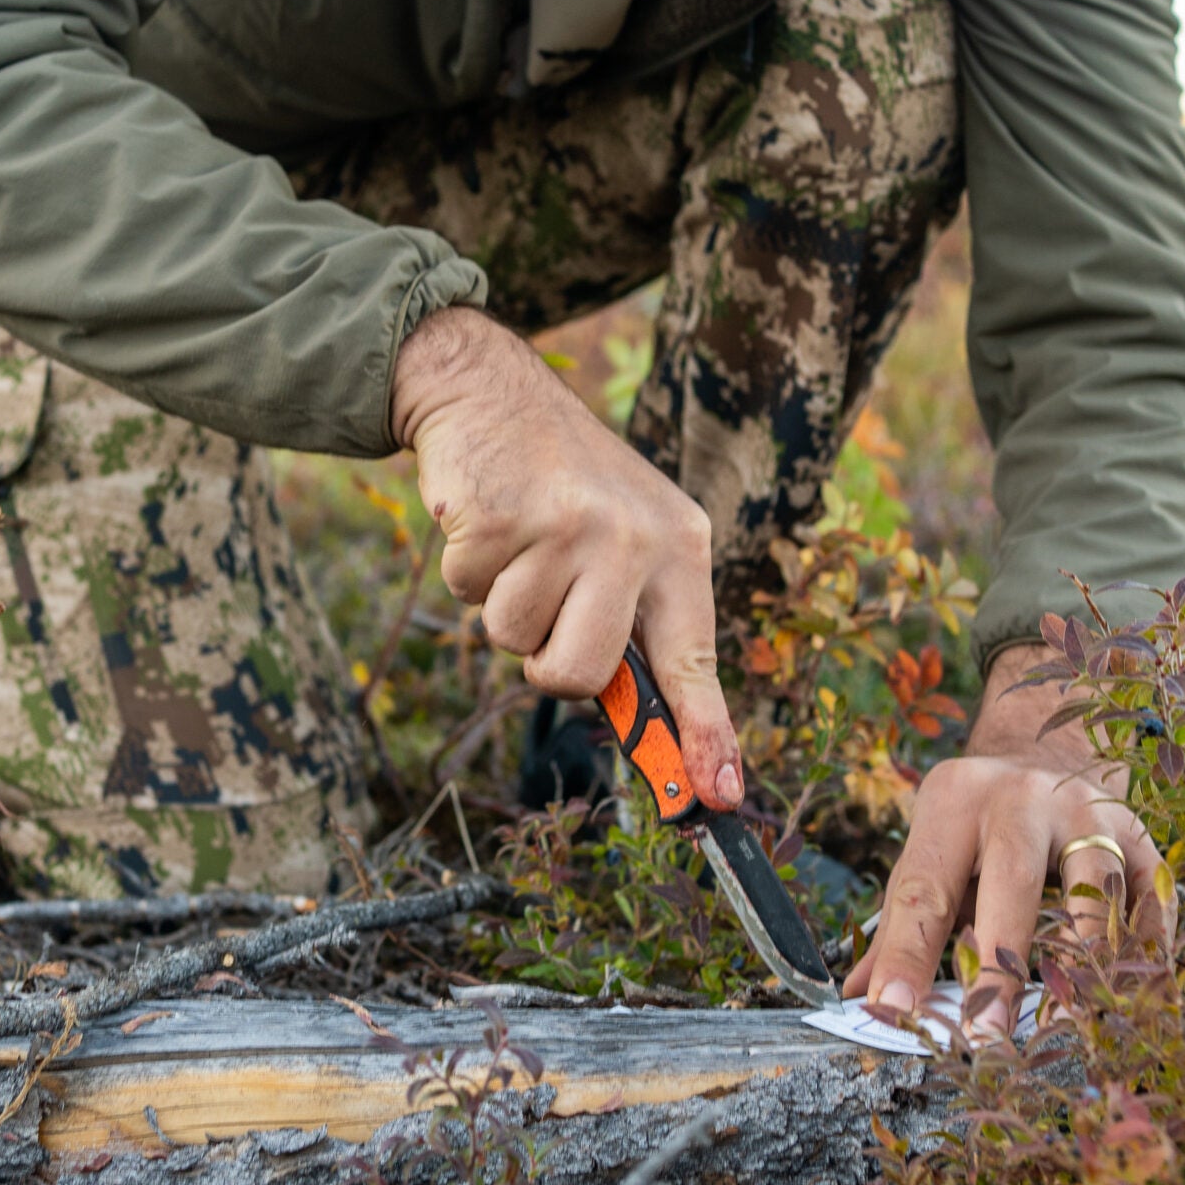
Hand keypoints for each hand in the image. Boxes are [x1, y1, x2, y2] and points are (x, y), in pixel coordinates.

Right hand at [391, 306, 741, 809]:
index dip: (704, 733)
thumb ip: (636, 619)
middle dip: (545, 660)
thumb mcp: (626, 534)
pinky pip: (468, 594)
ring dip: (500, 602)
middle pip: (580, 674)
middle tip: (544, 603)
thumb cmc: (562, 482)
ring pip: (513, 638)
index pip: (696, 658)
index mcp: (680, 546)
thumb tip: (646, 725)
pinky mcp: (502, 516)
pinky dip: (465, 568)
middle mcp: (633, 537)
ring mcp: (567, 526)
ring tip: (519, 540)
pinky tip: (487, 517)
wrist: (493, 391)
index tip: (719, 793)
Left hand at [840, 643, 1163, 1035]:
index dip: (906, 955)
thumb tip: (859, 999)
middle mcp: (1021, 797)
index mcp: (954, 801)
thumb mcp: (932, 855)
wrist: (1048, 755)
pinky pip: (1149, 895)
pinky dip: (1144, 946)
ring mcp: (1087, 811)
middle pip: (1012, 881)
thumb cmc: (978, 827)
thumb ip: (899, 926)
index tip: (891, 1012)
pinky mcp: (1139, 833)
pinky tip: (1127, 995)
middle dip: (999, 964)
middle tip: (986, 1038)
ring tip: (1065, 1026)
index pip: (923, 886)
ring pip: (1093, 886)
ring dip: (1081, 961)